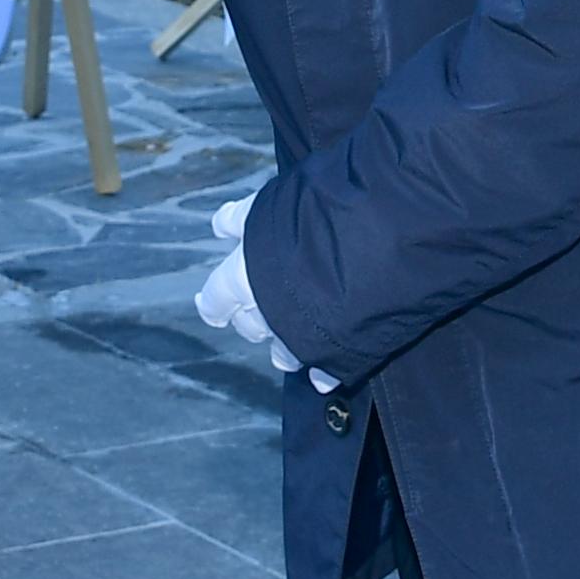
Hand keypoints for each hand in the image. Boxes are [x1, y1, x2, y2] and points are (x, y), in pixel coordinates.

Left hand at [195, 193, 333, 390]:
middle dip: (250, 320)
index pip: (219, 295)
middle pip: (249, 324)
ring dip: (284, 349)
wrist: (371, 242)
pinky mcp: (335, 351)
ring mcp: (299, 335)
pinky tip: (322, 376)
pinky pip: (324, 369)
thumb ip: (243, 219)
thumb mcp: (272, 202)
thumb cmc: (317, 214)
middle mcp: (266, 310)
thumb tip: (221, 226)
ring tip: (285, 353)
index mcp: (245, 275)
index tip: (208, 305)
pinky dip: (323, 371)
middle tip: (253, 318)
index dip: (214, 301)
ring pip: (283, 351)